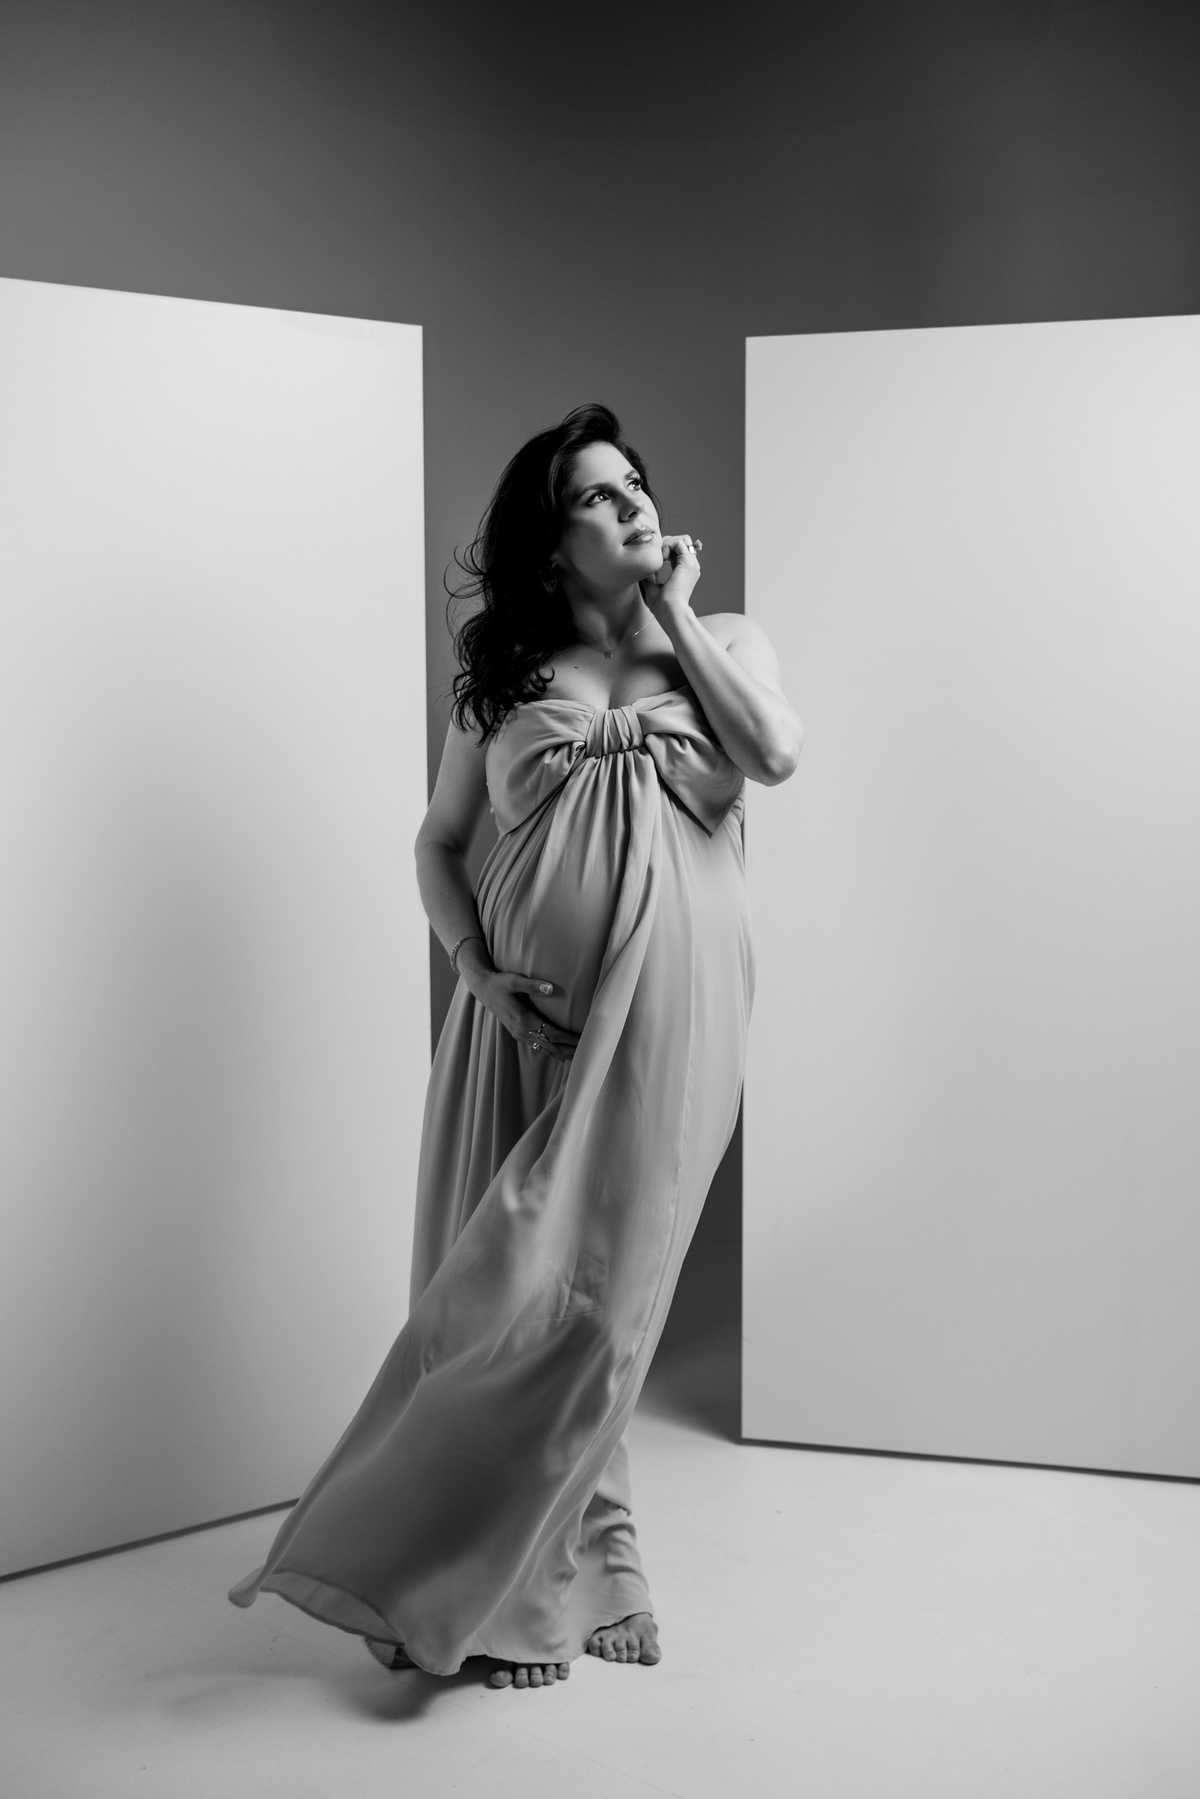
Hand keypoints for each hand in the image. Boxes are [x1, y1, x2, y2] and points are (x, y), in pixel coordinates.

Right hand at [459, 945, 578, 1063]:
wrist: (483, 989)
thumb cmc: (500, 983)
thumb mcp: (514, 980)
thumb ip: (532, 984)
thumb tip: (551, 988)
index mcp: (524, 1019)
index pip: (551, 1033)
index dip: (568, 1039)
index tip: (582, 1040)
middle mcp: (522, 1031)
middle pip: (550, 1046)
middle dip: (569, 1050)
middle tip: (587, 1052)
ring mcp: (519, 1034)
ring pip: (544, 1049)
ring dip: (561, 1054)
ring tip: (579, 1057)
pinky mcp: (518, 1034)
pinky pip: (537, 1047)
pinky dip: (551, 1053)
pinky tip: (561, 1056)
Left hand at [645, 534, 701, 615]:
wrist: (671, 613)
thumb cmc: (663, 607)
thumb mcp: (652, 587)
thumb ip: (649, 575)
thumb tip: (642, 567)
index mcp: (685, 571)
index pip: (678, 550)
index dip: (665, 548)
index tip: (655, 558)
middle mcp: (691, 566)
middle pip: (681, 541)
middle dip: (666, 542)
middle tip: (656, 554)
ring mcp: (691, 564)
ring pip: (682, 539)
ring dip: (668, 542)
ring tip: (659, 555)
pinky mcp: (688, 563)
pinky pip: (679, 542)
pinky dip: (668, 545)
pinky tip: (661, 557)